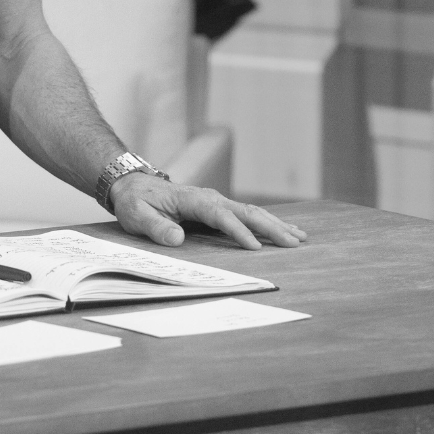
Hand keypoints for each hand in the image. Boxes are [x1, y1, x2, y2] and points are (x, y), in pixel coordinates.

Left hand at [110, 172, 306, 250]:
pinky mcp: (218, 208)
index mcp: (192, 199)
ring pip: (251, 212)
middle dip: (270, 227)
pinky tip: (286, 230)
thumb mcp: (137, 214)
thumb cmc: (135, 201)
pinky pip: (247, 215)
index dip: (238, 231)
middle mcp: (209, 198)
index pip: (219, 215)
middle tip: (293, 243)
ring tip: (300, 237)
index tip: (255, 248)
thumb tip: (176, 238)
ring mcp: (216, 202)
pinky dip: (268, 222)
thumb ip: (155, 227)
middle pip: (245, 211)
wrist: (133, 185)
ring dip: (275, 224)